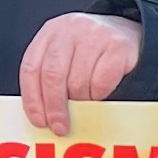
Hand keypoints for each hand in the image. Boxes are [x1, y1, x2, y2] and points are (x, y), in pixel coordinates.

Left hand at [17, 11, 141, 127]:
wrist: (127, 32)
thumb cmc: (90, 50)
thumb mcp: (65, 54)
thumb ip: (49, 76)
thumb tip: (42, 115)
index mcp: (50, 32)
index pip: (31, 68)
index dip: (32, 99)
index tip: (39, 121)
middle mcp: (69, 30)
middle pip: (52, 76)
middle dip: (54, 108)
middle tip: (59, 127)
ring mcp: (93, 35)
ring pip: (77, 82)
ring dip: (80, 101)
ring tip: (85, 101)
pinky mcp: (116, 46)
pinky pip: (100, 83)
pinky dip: (98, 95)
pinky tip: (99, 93)